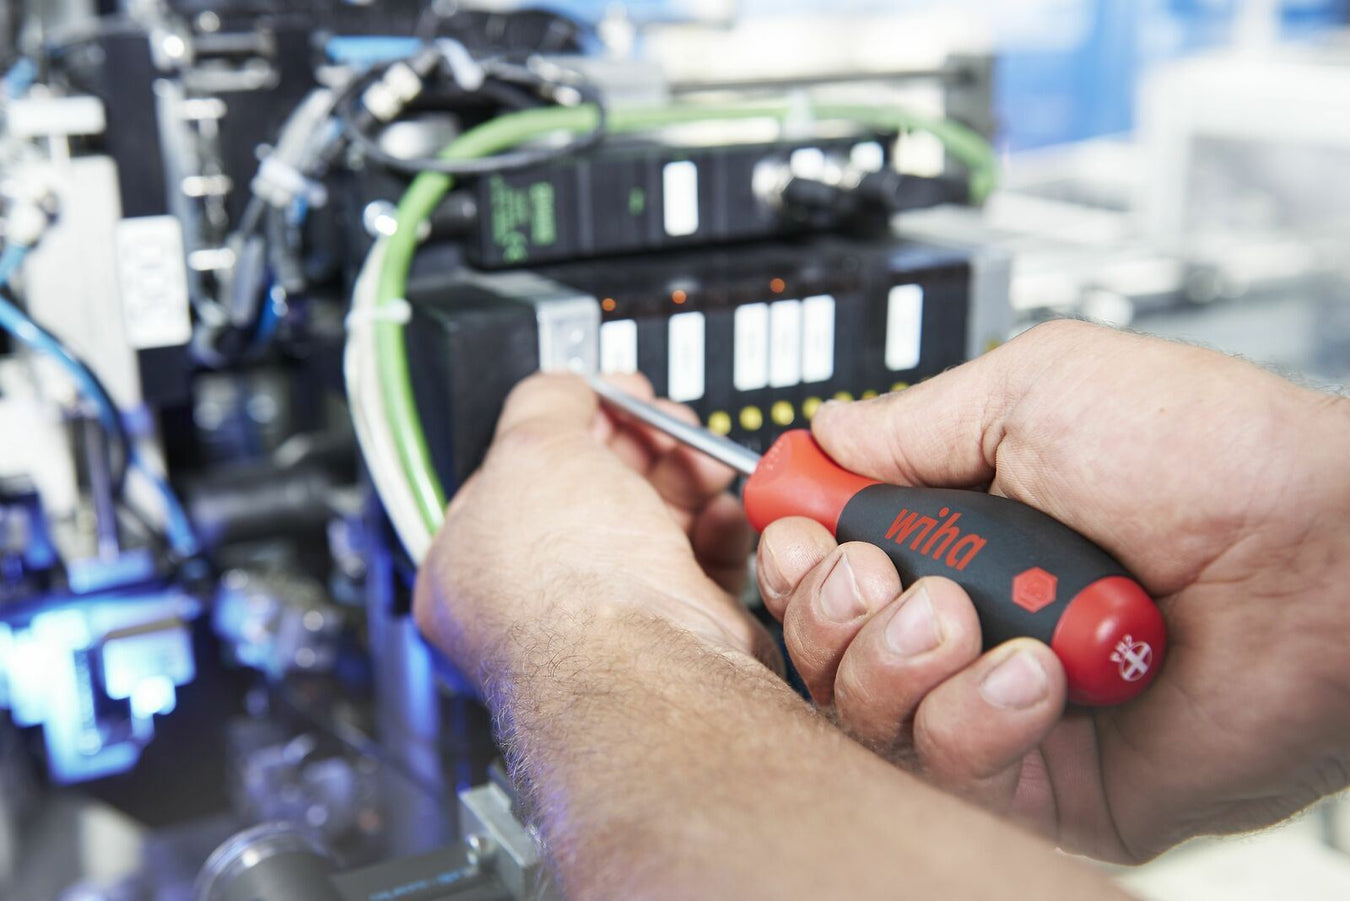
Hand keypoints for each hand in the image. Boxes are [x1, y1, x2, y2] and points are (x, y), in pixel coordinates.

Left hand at [414, 373, 777, 688]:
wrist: (646, 658)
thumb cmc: (564, 582)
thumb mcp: (531, 445)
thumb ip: (544, 401)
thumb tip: (565, 386)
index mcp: (469, 565)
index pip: (516, 475)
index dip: (564, 426)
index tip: (601, 398)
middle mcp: (536, 600)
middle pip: (594, 492)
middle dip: (637, 444)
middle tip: (659, 419)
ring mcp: (611, 618)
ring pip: (654, 520)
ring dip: (684, 476)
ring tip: (697, 457)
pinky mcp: (676, 628)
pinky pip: (700, 560)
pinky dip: (715, 528)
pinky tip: (715, 511)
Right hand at [757, 319, 1349, 860]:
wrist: (1326, 556)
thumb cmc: (1209, 456)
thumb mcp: (1037, 392)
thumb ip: (914, 421)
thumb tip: (830, 435)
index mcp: (965, 528)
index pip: (829, 558)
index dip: (795, 552)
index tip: (797, 529)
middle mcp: (973, 617)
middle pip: (824, 643)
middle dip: (830, 607)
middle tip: (884, 574)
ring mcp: (1002, 702)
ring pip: (866, 714)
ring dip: (901, 657)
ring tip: (974, 617)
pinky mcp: (1046, 783)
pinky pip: (948, 771)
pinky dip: (975, 717)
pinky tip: (1039, 675)